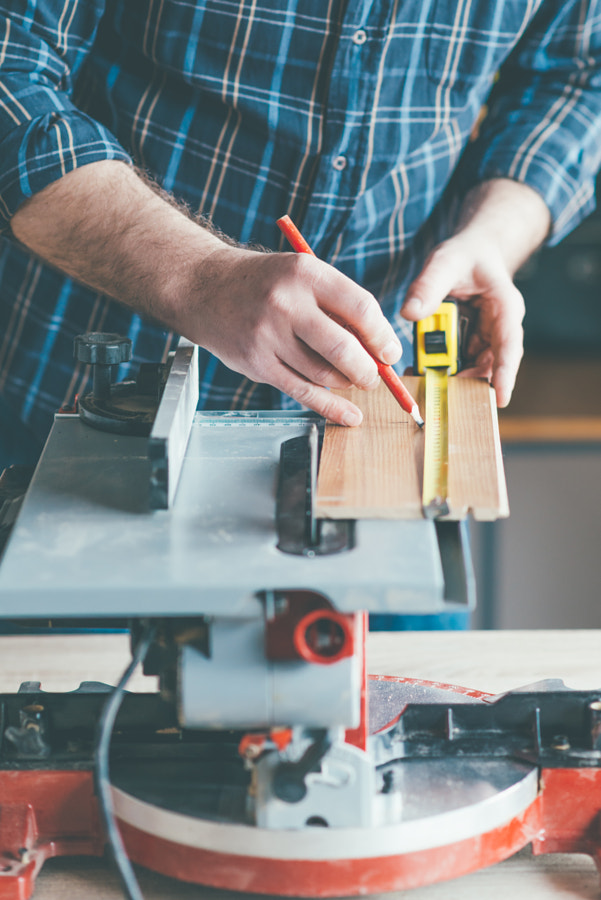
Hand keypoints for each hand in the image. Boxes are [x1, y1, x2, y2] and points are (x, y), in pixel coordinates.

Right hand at [10, 162, 400, 426]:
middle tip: (375, 375)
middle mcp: (286, 304)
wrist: (203, 288)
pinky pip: (302, 392)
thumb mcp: (301, 275)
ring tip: (350, 380)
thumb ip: (337, 306)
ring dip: (346, 384)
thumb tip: (378, 349)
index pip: (360, 308)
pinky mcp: (257, 364)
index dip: (382, 335)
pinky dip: (331, 408)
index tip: (391, 352)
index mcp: (305, 274)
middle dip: (368, 369)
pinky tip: (350, 415)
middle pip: (344, 348)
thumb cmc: (262, 283)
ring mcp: (268, 336)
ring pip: (324, 374)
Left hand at [401, 179, 549, 406]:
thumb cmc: (466, 255)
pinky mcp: (467, 343)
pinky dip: (438, 366)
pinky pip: (455, 360)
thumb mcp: (446, 262)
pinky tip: (417, 367)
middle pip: (488, 364)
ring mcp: (483, 338)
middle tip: (440, 391)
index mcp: (505, 308)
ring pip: (470, 366)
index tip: (501, 398)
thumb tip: (410, 314)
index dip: (506, 373)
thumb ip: (428, 286)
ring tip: (422, 378)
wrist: (472, 253)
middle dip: (465, 380)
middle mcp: (499, 329)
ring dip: (448, 375)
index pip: (509, 345)